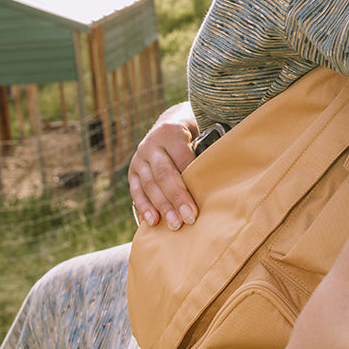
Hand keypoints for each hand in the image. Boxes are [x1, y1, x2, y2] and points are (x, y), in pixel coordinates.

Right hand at [128, 107, 198, 229]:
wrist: (169, 122)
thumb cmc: (193, 134)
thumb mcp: (201, 134)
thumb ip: (205, 153)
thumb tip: (216, 184)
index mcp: (170, 131)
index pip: (181, 159)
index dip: (190, 182)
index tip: (199, 203)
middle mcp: (151, 144)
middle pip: (163, 174)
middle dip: (176, 198)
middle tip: (188, 219)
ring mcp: (139, 157)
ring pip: (149, 185)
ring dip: (161, 207)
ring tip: (174, 225)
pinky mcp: (132, 171)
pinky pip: (136, 191)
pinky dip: (144, 208)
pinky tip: (152, 223)